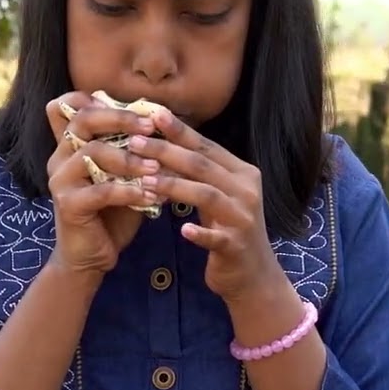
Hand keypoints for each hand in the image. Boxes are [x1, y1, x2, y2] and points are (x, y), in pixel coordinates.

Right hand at [45, 91, 161, 275]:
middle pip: (82, 120)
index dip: (96, 99)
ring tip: (156, 169)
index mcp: (70, 145)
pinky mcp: (68, 205)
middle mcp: (60, 157)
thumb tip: (164, 121)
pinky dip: (130, 191)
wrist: (92, 256)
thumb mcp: (124, 175)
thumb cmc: (113, 212)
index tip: (134, 108)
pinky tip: (150, 197)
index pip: (69, 105)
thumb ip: (133, 149)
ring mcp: (61, 180)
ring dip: (129, 159)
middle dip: (120, 119)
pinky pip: (101, 190)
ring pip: (92, 153)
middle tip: (149, 127)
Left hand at [127, 109, 287, 304]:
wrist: (252, 275)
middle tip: (135, 143)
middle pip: (203, 165)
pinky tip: (182, 229)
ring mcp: (244, 218)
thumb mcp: (216, 197)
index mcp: (243, 173)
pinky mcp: (237, 246)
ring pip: (207, 194)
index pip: (207, 147)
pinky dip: (200, 232)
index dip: (180, 131)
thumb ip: (197, 174)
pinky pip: (216, 237)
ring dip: (174, 186)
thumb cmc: (227, 230)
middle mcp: (247, 190)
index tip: (153, 114)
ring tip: (144, 181)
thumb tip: (160, 147)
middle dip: (167, 152)